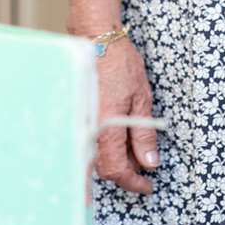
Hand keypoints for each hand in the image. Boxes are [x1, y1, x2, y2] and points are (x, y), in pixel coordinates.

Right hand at [93, 39, 158, 193]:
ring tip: (132, 149)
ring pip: (94, 157)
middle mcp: (88, 130)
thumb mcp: (141, 99)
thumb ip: (143, 135)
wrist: (95, 39)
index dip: (133, 182)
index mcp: (106, 128)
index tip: (146, 185)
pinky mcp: (75, 115)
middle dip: (124, 173)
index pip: (117, 170)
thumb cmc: (119, 64)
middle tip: (142, 166)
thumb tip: (149, 164)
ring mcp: (78, 123)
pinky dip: (102, 148)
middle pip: (103, 168)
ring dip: (113, 161)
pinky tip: (115, 139)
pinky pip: (87, 142)